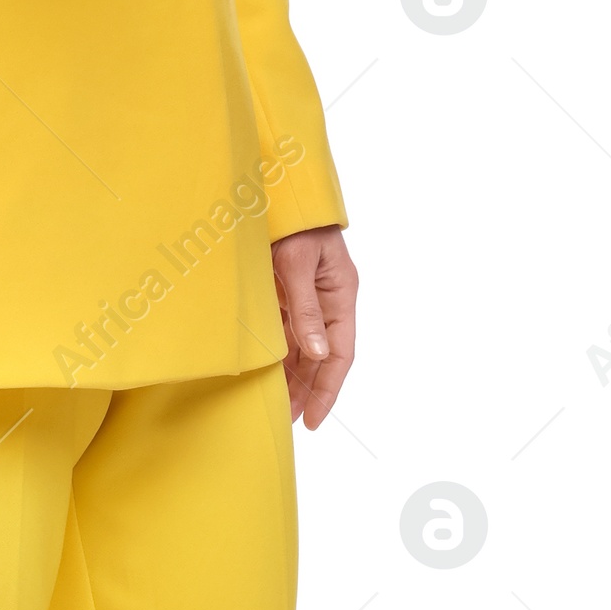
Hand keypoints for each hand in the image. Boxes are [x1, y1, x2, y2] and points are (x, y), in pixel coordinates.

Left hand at [272, 226, 356, 429]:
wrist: (277, 188)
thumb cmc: (292, 221)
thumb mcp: (297, 264)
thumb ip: (306, 309)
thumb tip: (317, 354)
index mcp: (341, 294)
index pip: (340, 354)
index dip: (328, 389)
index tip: (313, 418)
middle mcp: (328, 300)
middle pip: (322, 356)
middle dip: (308, 389)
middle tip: (289, 420)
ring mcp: (307, 297)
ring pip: (304, 347)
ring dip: (294, 375)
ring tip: (278, 404)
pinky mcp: (287, 291)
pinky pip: (288, 331)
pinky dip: (281, 354)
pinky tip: (269, 373)